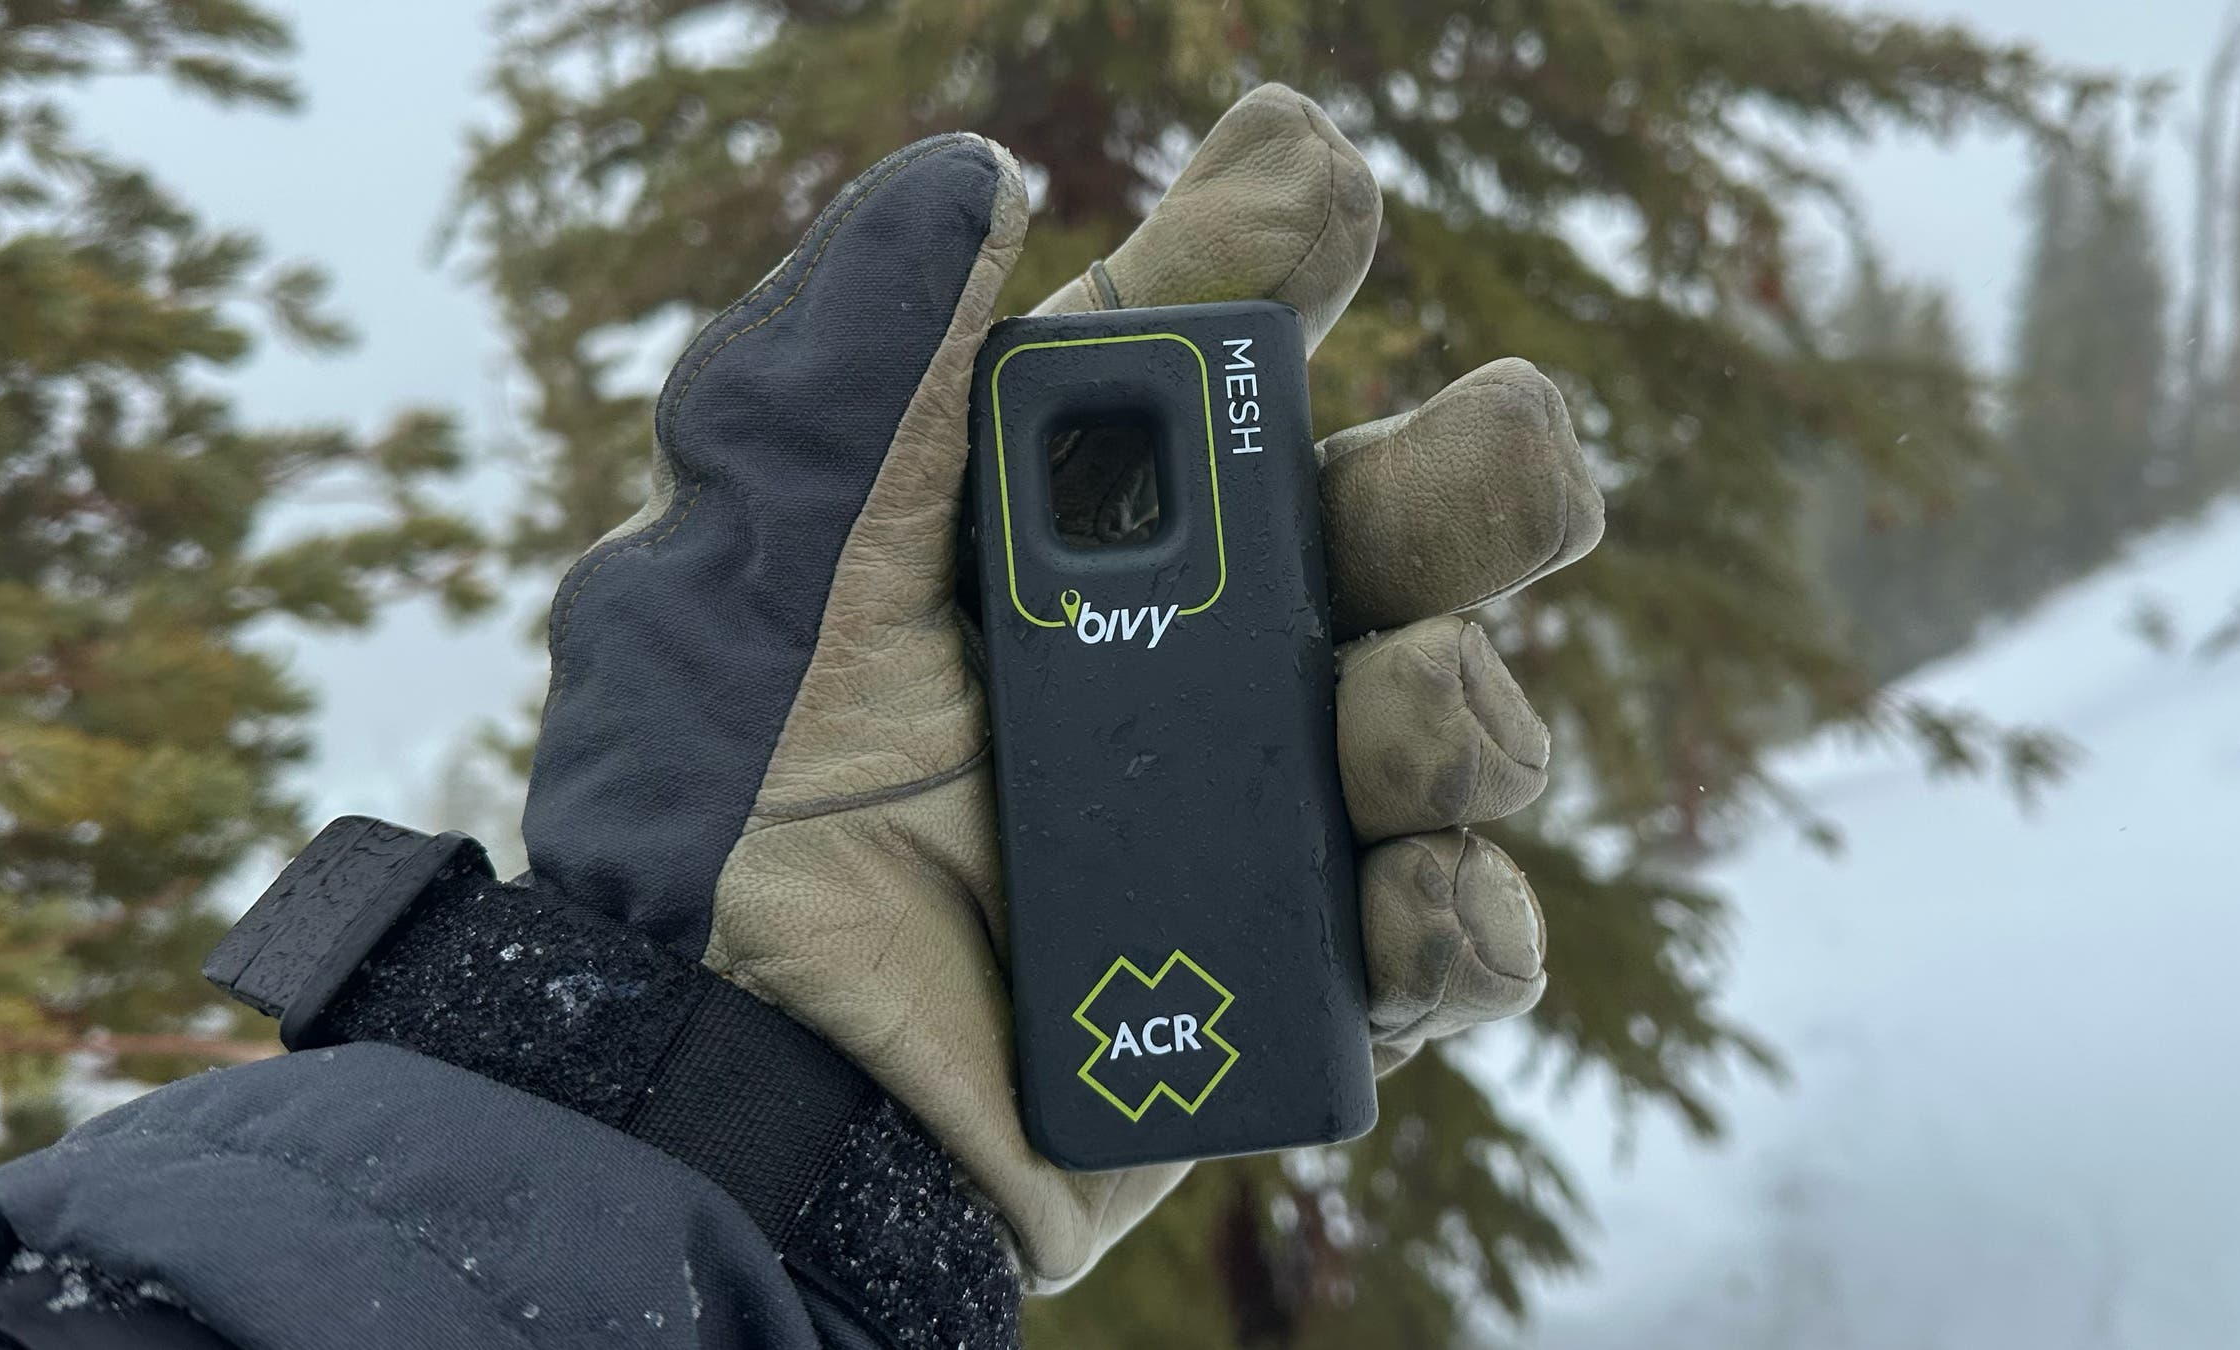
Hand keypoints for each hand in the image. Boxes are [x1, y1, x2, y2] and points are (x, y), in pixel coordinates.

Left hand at [519, 83, 1601, 1287]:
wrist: (742, 1092)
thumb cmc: (723, 818)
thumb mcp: (758, 562)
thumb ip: (863, 361)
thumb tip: (984, 177)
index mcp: (1071, 531)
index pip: (1204, 356)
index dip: (1273, 251)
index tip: (1318, 187)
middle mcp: (1189, 656)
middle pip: (1408, 521)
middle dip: (1484, 466)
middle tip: (1516, 446)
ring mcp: (1259, 821)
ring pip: (1466, 716)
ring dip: (1462, 701)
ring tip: (1385, 717)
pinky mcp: (1299, 987)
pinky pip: (1460, 939)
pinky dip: (1465, 915)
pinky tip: (1406, 900)